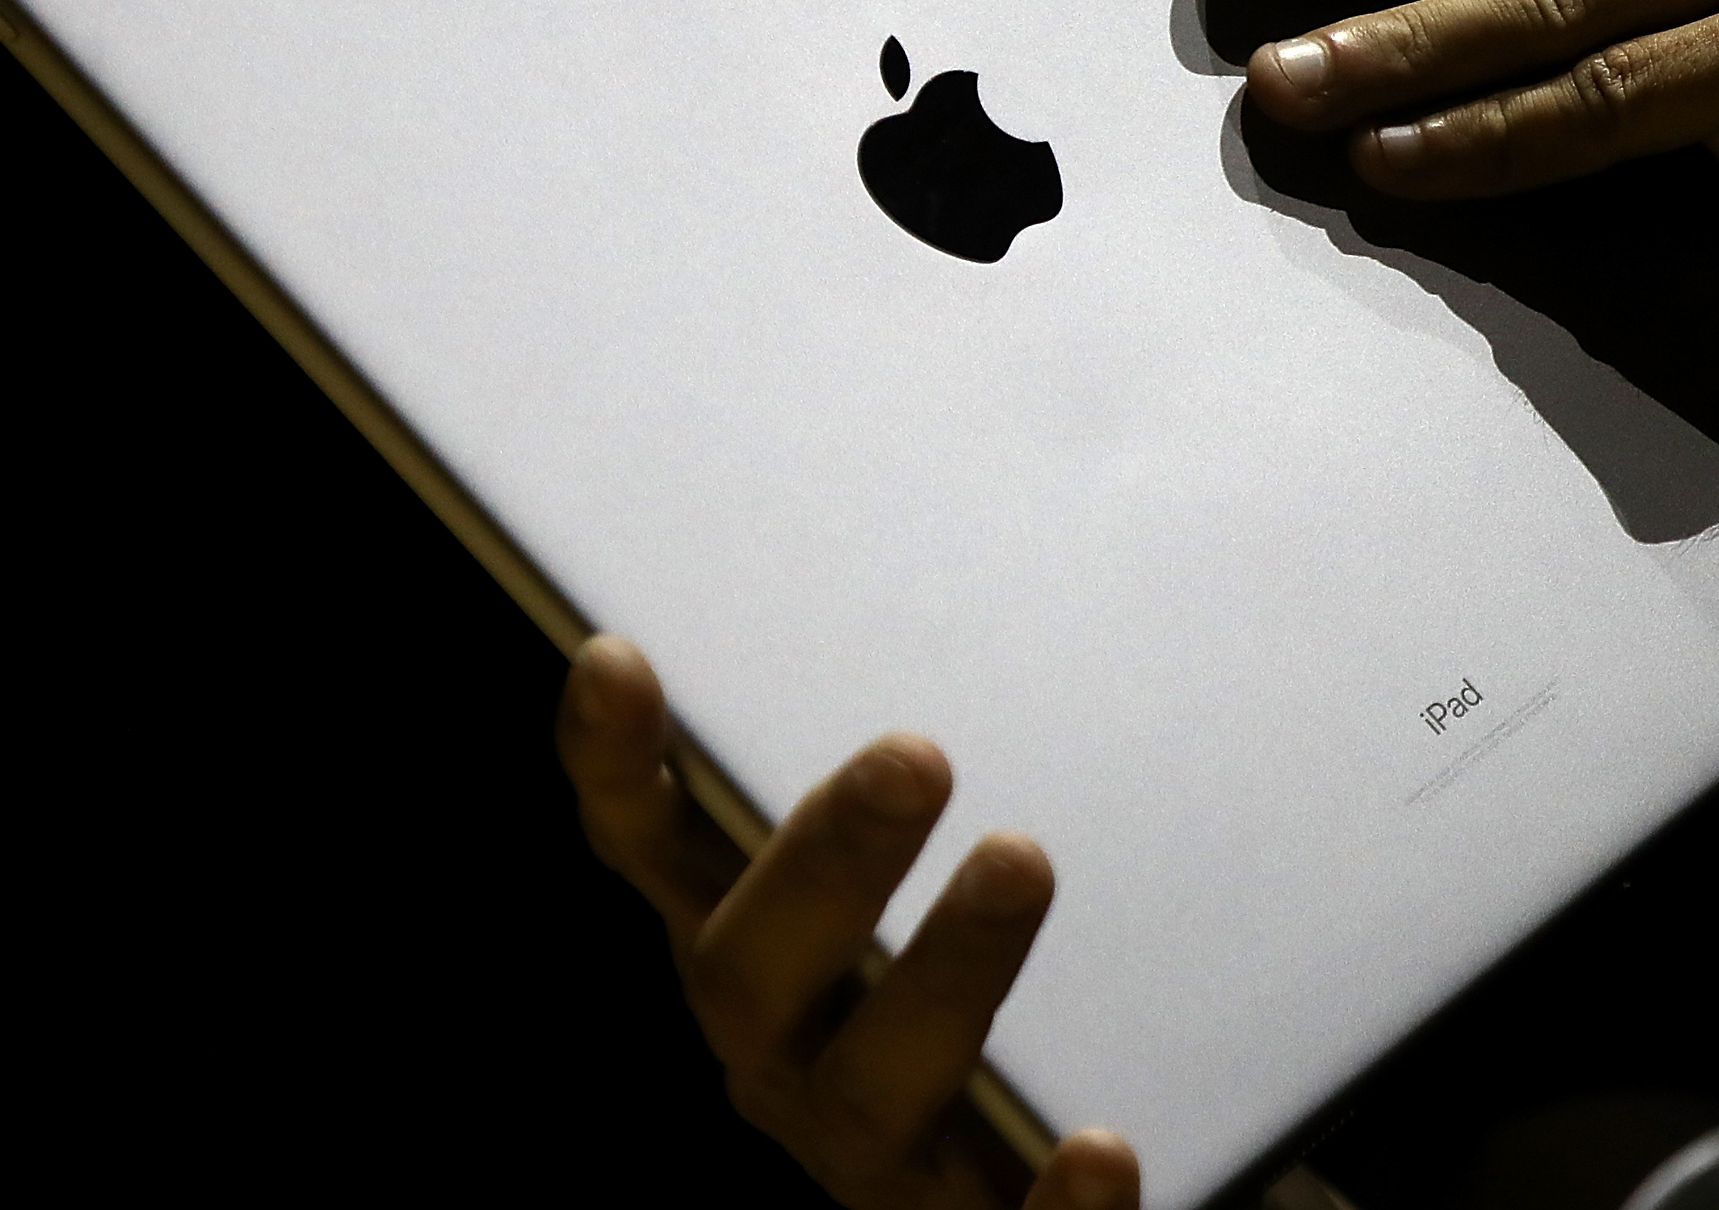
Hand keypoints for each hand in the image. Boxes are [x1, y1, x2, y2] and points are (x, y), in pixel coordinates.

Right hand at [557, 635, 1138, 1209]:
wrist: (1012, 1183)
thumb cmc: (959, 977)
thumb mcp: (906, 868)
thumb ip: (902, 775)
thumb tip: (975, 573)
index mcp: (744, 948)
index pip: (648, 855)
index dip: (619, 774)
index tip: (617, 660)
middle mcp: (780, 1054)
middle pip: (750, 975)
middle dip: (821, 864)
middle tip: (914, 754)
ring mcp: (868, 1156)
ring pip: (870, 1094)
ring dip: (942, 980)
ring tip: (1022, 859)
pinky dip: (1049, 1206)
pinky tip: (1101, 1148)